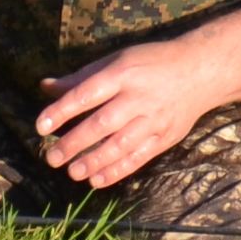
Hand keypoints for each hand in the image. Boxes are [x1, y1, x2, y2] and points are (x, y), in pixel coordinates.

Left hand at [34, 33, 225, 191]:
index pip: (85, 94)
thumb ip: (81, 77)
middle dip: (74, 143)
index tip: (41, 127)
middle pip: (101, 124)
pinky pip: (138, 158)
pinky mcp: (164, 137)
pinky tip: (97, 180)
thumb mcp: (116, 59)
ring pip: (119, 146)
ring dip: (94, 162)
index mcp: (121, 73)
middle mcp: (136, 98)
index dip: (62, 111)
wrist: (199, 71)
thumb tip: (45, 87)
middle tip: (52, 157)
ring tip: (72, 172)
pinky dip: (117, 171)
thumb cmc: (150, 62)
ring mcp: (152, 119)